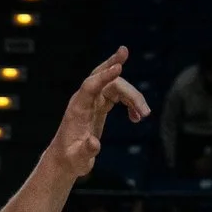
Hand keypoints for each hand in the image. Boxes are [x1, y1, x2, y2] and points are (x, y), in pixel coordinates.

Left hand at [47, 49, 149, 177]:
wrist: (66, 160)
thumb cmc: (71, 159)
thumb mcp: (78, 159)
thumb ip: (86, 151)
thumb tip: (94, 144)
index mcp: (78, 108)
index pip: (91, 85)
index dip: (105, 76)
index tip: (119, 67)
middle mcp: (84, 100)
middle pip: (101, 76)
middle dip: (114, 64)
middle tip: (125, 51)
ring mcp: (92, 102)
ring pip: (115, 86)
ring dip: (132, 96)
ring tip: (145, 114)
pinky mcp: (99, 106)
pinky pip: (117, 95)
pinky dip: (130, 103)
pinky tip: (137, 117)